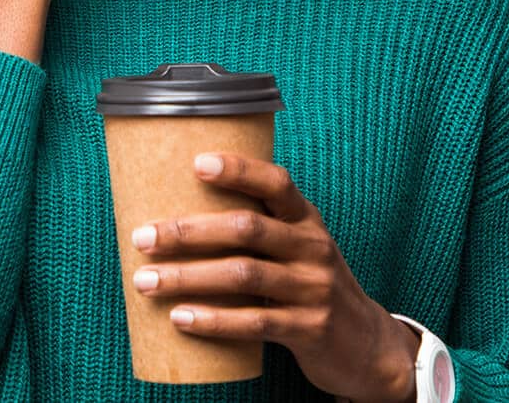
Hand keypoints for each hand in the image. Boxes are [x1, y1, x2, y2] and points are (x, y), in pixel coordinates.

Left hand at [128, 152, 419, 402]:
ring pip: (243, 275)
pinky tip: (181, 318)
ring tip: (146, 281)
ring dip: (188, 277)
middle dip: (189, 231)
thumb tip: (176, 216)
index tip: (196, 162)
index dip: (239, 170)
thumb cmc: (310, 287)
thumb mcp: (297, 249)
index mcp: (307, 220)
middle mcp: (313, 247)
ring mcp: (314, 289)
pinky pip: (256, 322)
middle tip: (143, 237)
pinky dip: (214, 320)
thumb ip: (257, 230)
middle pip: (246, 229)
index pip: (276, 183)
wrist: (366, 345)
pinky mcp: (309, 329)